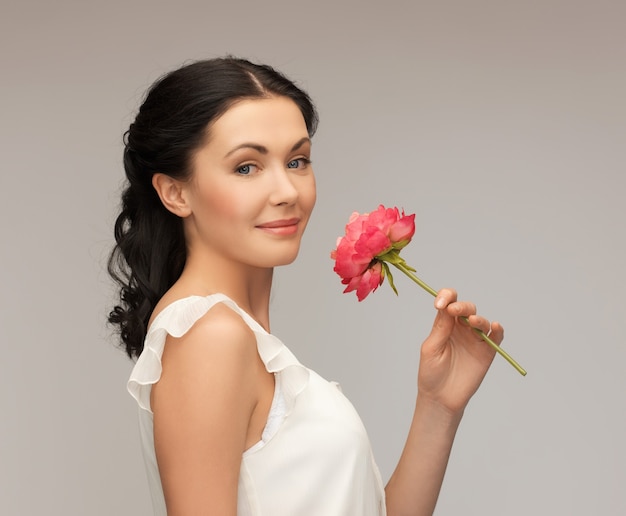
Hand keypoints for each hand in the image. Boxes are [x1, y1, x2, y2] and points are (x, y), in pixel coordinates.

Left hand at [417, 288, 503, 413]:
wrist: (440, 398)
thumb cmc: (431, 373)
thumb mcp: (431, 349)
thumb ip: (441, 328)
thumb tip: (447, 307)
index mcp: (444, 325)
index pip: (448, 302)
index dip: (446, 297)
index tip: (440, 303)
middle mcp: (460, 329)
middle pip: (465, 308)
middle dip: (461, 306)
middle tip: (453, 310)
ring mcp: (474, 340)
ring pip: (481, 321)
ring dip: (477, 318)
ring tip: (472, 321)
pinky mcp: (486, 352)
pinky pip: (495, 337)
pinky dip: (497, 330)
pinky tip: (495, 326)